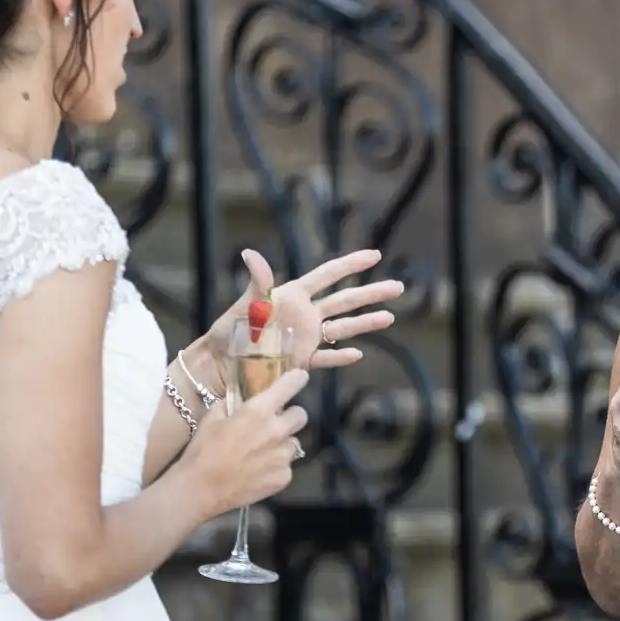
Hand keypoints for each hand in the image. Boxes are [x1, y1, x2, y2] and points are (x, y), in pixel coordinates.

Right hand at [183, 366, 311, 515]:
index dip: (297, 379)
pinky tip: (259, 472)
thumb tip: (235, 401)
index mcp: (258, 411)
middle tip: (274, 424)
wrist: (199, 490)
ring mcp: (283, 456)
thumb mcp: (211, 419)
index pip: (291, 385)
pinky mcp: (284, 477)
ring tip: (263, 453)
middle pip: (301, 415)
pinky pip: (287, 466)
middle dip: (290, 417)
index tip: (299, 378)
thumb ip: (228, 405)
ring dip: (283, 444)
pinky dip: (277, 467)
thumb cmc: (202, 451)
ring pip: (295, 443)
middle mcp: (276, 431)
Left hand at [197, 248, 403, 375]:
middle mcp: (303, 314)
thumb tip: (250, 253)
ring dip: (366, 323)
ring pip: (343, 328)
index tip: (375, 255)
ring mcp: (305, 338)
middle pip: (345, 301)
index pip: (328, 275)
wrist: (221, 367)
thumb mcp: (246, 306)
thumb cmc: (228, 333)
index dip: (351, 264)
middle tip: (398, 287)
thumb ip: (257, 282)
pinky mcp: (301, 361)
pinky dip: (341, 357)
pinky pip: (326, 357)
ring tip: (391, 317)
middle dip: (372, 293)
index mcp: (292, 296)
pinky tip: (358, 354)